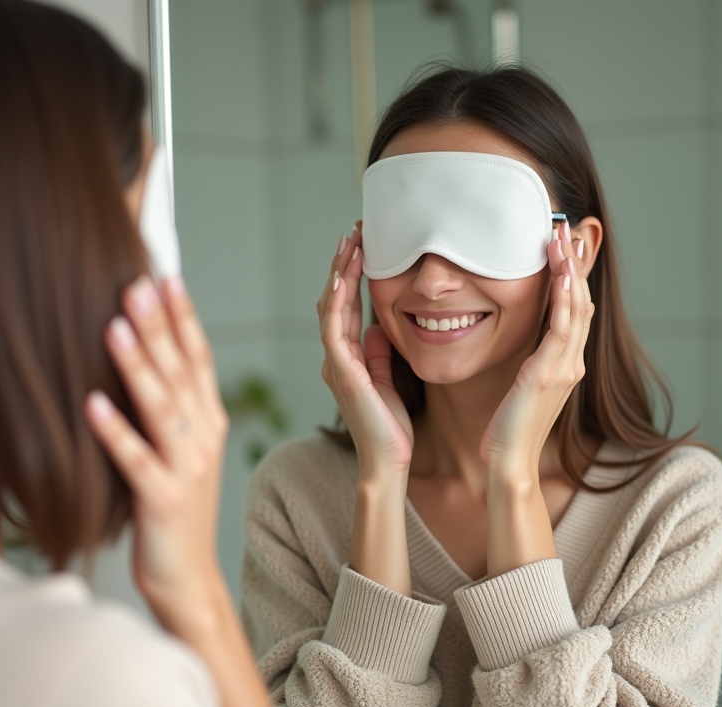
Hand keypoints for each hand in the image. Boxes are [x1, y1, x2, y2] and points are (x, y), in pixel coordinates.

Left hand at [84, 275, 271, 706]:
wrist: (187, 578)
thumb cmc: (175, 513)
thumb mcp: (181, 453)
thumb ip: (170, 408)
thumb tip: (145, 355)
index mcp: (208, 423)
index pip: (199, 357)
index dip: (183, 316)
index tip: (165, 274)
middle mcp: (204, 439)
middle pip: (181, 370)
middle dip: (159, 323)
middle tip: (137, 279)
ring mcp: (186, 469)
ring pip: (162, 406)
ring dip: (138, 363)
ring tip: (115, 324)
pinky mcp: (162, 499)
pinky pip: (135, 459)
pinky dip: (113, 429)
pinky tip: (91, 401)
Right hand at [318, 224, 413, 477]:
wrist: (388, 460)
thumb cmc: (391, 427)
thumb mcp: (389, 381)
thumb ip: (380, 355)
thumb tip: (377, 328)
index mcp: (348, 357)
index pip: (346, 307)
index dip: (351, 275)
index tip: (363, 245)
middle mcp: (336, 357)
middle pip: (333, 300)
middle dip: (342, 264)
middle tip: (355, 232)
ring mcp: (336, 364)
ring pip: (330, 308)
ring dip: (339, 274)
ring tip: (349, 243)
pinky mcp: (343, 373)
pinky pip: (333, 331)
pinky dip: (336, 303)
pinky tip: (343, 280)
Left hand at [480, 221, 594, 480]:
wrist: (508, 462)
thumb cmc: (506, 430)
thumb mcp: (520, 388)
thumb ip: (528, 365)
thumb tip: (522, 349)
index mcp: (564, 364)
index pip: (574, 311)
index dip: (572, 277)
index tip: (565, 246)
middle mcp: (572, 362)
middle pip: (581, 301)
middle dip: (576, 264)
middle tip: (569, 228)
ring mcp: (565, 367)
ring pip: (576, 307)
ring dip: (571, 269)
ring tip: (564, 237)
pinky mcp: (551, 372)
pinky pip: (563, 325)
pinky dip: (564, 295)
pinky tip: (561, 271)